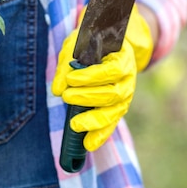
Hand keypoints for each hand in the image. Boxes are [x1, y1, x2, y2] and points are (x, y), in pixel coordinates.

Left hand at [52, 5, 152, 151]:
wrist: (108, 47)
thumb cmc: (92, 43)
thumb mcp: (77, 45)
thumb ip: (67, 64)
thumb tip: (57, 90)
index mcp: (123, 58)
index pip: (112, 70)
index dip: (92, 77)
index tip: (71, 79)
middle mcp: (128, 79)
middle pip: (114, 94)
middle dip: (88, 98)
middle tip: (67, 97)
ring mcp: (125, 95)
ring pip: (114, 111)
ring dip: (94, 120)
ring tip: (75, 125)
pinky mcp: (118, 108)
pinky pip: (112, 123)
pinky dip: (101, 135)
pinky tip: (89, 144)